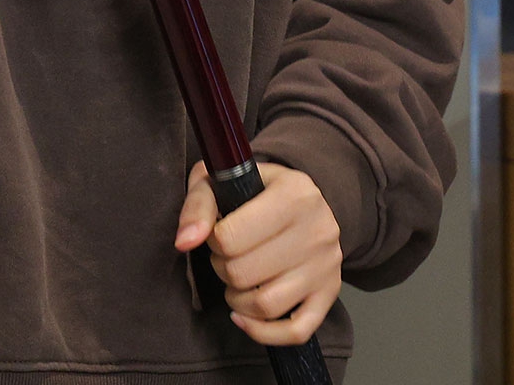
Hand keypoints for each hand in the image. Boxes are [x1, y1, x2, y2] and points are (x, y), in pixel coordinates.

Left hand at [175, 160, 341, 346]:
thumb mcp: (223, 181)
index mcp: (293, 193)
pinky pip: (296, 331)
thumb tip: (184, 242)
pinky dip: (263, 332)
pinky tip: (244, 317)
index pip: (230, 237)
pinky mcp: (330, 292)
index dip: (213, 241)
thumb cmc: (257, 191)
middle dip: (223, 269)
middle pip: (244, 273)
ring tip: (236, 281)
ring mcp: (326, 264)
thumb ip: (198, 205)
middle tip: (226, 257)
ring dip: (237, 301)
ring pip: (266, 305)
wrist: (304, 202)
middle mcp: (317, 229)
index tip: (218, 233)